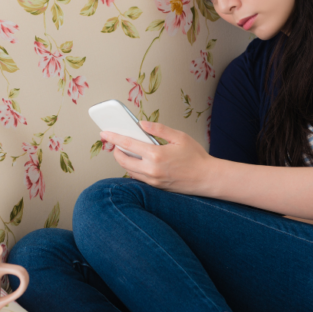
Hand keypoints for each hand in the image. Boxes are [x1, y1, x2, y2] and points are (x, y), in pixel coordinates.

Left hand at [99, 120, 213, 195]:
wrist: (207, 179)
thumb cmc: (196, 157)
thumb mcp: (179, 137)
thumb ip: (159, 129)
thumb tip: (142, 124)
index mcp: (156, 155)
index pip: (127, 144)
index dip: (113, 137)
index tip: (104, 133)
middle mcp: (151, 170)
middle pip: (123, 160)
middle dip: (116, 150)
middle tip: (115, 143)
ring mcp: (152, 180)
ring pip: (128, 170)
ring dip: (124, 160)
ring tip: (127, 151)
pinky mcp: (156, 187)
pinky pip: (138, 178)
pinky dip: (134, 169)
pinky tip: (138, 161)